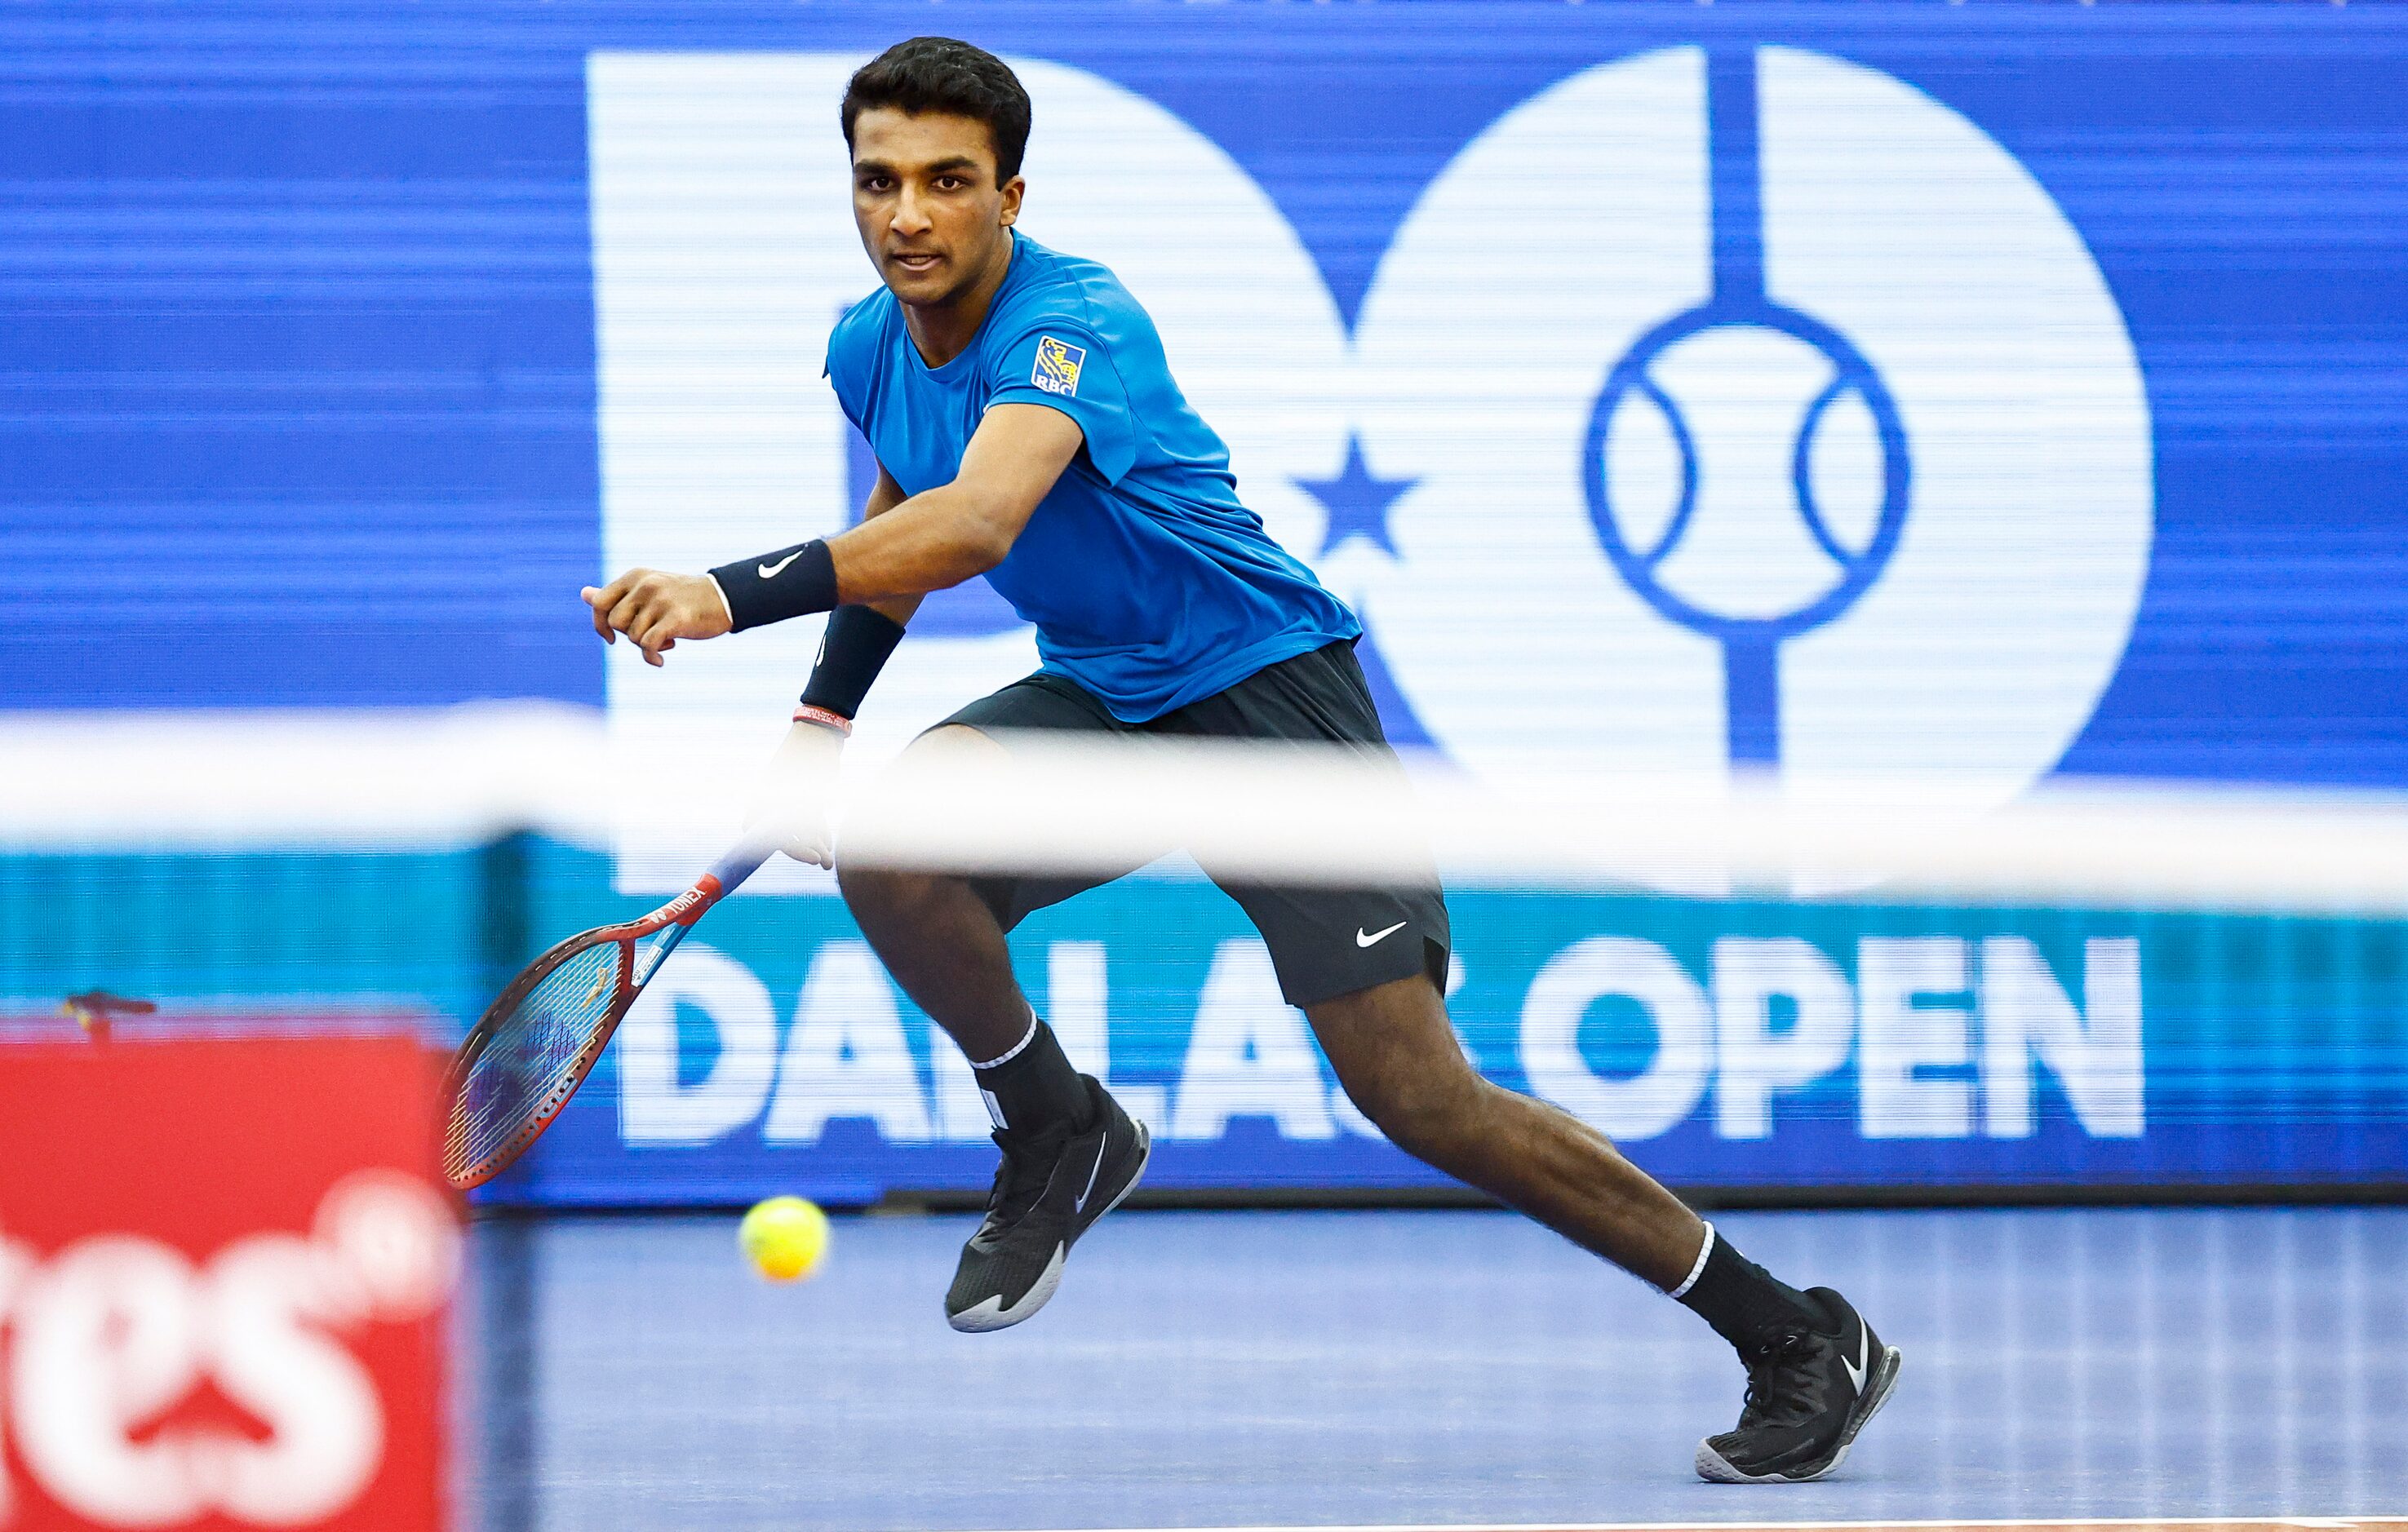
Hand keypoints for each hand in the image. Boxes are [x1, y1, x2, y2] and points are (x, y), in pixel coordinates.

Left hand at [582, 569, 731, 666]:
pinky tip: (661, 661)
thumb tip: (584, 594)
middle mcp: (646, 584)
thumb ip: (616, 594)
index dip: (600, 624)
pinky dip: (651, 658)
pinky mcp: (676, 618)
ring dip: (646, 646)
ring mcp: (661, 600)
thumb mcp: (646, 589)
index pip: (600, 602)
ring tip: (665, 641)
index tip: (611, 637)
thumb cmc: (681, 597)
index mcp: (635, 576)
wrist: (722, 598)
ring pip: (633, 636)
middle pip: (616, 622)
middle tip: (649, 635)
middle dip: (628, 635)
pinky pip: (649, 645)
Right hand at [745, 719, 847, 867]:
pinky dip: (818, 830)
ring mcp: (788, 798)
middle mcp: (773, 801)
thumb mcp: (811, 792)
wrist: (821, 730)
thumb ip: (809, 822)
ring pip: (799, 828)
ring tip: (829, 860)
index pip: (770, 835)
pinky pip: (808, 818)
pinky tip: (830, 844)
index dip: (791, 848)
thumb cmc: (810, 758)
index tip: (811, 858)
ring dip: (813, 843)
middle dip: (804, 849)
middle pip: (785, 834)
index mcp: (764, 799)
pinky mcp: (804, 795)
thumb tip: (817, 852)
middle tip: (822, 861)